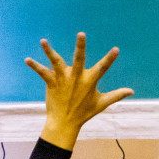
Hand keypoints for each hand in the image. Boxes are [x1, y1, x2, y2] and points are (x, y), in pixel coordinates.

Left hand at [26, 33, 132, 150]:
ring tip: (44, 41)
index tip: (116, 49)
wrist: (65, 124)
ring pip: (56, 62)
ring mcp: (63, 79)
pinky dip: (35, 66)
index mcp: (90, 81)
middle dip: (80, 46)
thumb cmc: (84, 113)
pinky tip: (27, 60)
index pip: (102, 67)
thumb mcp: (102, 103)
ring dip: (49, 51)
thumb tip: (132, 91)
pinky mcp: (52, 83)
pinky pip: (42, 72)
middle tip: (81, 34)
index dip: (110, 59)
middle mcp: (77, 78)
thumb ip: (117, 95)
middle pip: (79, 58)